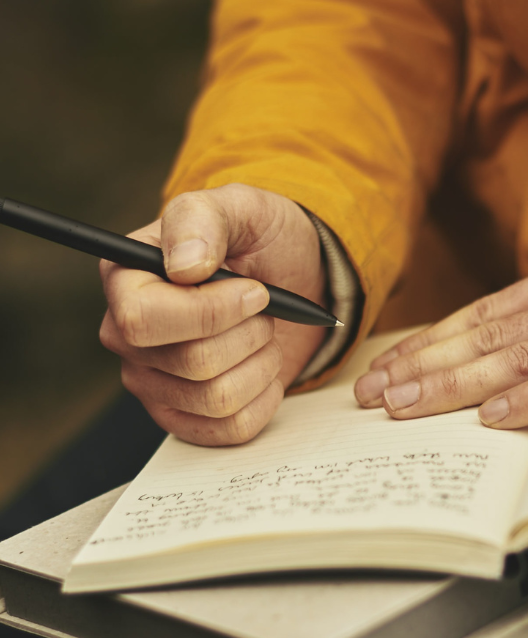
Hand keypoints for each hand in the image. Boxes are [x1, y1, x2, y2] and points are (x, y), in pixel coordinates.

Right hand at [100, 184, 327, 444]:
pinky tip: (264, 369)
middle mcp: (127, 336)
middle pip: (192, 363)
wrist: (293, 279)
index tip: (255, 291)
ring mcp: (153, 382)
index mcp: (125, 280)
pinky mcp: (185, 416)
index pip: (141, 320)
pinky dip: (266, 399)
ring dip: (262, 364)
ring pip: (218, 399)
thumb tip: (184, 266)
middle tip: (265, 310)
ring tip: (264, 335)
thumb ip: (204, 220)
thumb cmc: (258, 240)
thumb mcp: (240, 208)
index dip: (209, 313)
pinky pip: (232, 429)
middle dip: (250, 334)